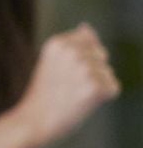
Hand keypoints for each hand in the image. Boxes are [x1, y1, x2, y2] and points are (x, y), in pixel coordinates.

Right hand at [16, 24, 119, 145]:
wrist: (34, 121)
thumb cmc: (44, 93)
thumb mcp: (53, 60)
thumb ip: (72, 42)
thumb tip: (86, 26)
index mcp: (58, 42)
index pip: (90, 42)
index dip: (80, 61)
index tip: (61, 74)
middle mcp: (72, 51)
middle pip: (101, 56)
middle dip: (91, 72)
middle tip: (67, 86)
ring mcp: (84, 68)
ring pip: (108, 73)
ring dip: (95, 86)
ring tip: (72, 95)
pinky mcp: (95, 87)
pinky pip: (113, 89)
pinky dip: (102, 98)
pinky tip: (82, 103)